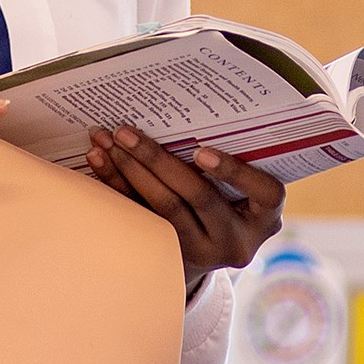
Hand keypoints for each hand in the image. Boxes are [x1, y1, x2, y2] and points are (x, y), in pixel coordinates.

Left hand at [86, 126, 284, 295]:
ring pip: (165, 208)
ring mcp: (203, 253)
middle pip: (198, 196)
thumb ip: (228, 161)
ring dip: (129, 170)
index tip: (201, 151)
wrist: (204, 250)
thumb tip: (180, 108)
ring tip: (105, 140)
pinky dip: (117, 186)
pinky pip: (140, 217)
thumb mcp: (242, 189)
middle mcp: (237, 240)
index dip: (234, 172)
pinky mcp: (172, 255)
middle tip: (125, 132)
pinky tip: (98, 160)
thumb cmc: (228, 199)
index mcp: (265, 217)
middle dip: (158, 160)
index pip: (265, 193)